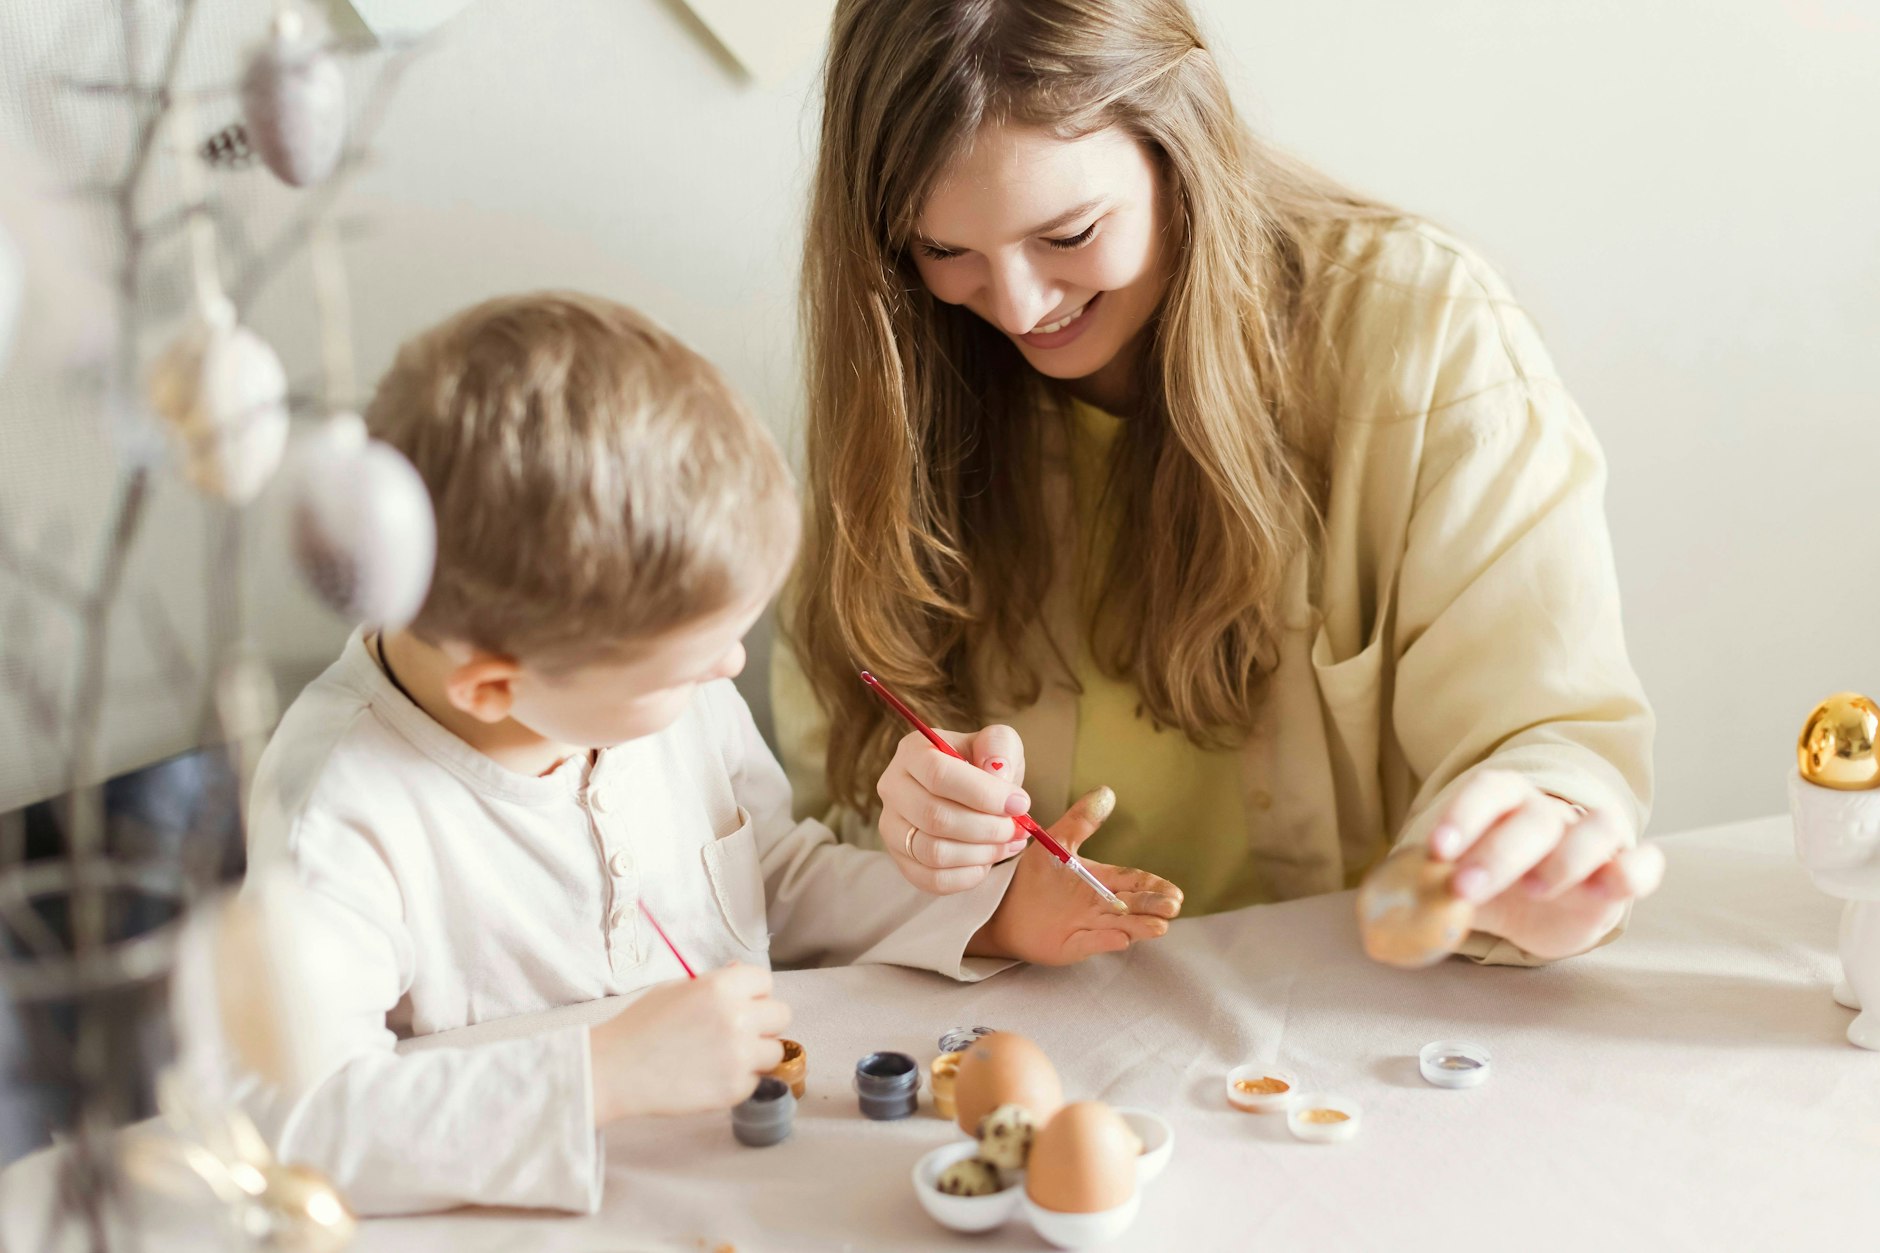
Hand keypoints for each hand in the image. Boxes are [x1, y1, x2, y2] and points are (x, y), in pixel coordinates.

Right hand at [588, 964, 789, 1123]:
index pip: (765, 982)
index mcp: (721, 987)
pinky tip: (711, 1077)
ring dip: (756, 1054)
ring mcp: (738, 1055)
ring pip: (774, 1050)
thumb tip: (741, 974)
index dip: (753, 994)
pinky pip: (756, 1081)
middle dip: (763, 1022)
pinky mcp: (734, 1088)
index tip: (740, 1004)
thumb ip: (716, 982)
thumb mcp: (677, 989)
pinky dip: (740, 1081)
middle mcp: (737, 1017)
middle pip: (781, 1015)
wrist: (615, 1070)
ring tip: (724, 1057)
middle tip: (738, 1032)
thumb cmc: (641, 1026)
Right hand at [876, 723, 1032, 893]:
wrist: (970, 793)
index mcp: (913, 750)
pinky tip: (988, 861)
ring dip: (981, 853)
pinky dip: (968, 875)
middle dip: (987, 827)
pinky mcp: (901, 860)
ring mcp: (892, 827)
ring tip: (1007, 844)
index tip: (1019, 804)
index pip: (938, 774)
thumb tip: (997, 773)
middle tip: (1017, 828)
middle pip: (935, 817)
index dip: (982, 793)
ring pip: (933, 852)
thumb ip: (999, 746)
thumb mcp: (998, 743)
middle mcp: (893, 788)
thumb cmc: (983, 765)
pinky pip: (933, 879)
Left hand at [968, 787, 1184, 964]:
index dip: (1155, 886)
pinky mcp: (1073, 945)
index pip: (1135, 881)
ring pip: (1121, 926)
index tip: (1174, 892)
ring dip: (1139, 926)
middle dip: (1154, 906)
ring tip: (1158, 926)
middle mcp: (1102, 904)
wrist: (1003, 906)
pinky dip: (1106, 941)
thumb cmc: (1034, 876)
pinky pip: (1092, 943)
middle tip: (1172, 906)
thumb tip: (1106, 792)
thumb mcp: (1057, 842)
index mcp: (1102, 880)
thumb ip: (1081, 820)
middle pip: (1135, 905)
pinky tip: (1120, 938)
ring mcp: (1091, 926)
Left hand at [1427, 770, 1665, 960]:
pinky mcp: (1625, 870)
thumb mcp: (1460, 883)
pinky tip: (1612, 887)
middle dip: (1497, 853)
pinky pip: (1643, 862)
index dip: (1462, 816)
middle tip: (1465, 887)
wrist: (1546, 896)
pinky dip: (1635, 870)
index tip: (1437, 849)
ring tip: (1536, 889)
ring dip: (1567, 857)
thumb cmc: (1496, 878)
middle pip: (1533, 819)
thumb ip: (1427, 892)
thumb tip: (1383, 918)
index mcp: (1507, 803)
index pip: (1488, 792)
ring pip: (1595, 829)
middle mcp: (1552, 812)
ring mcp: (1595, 839)